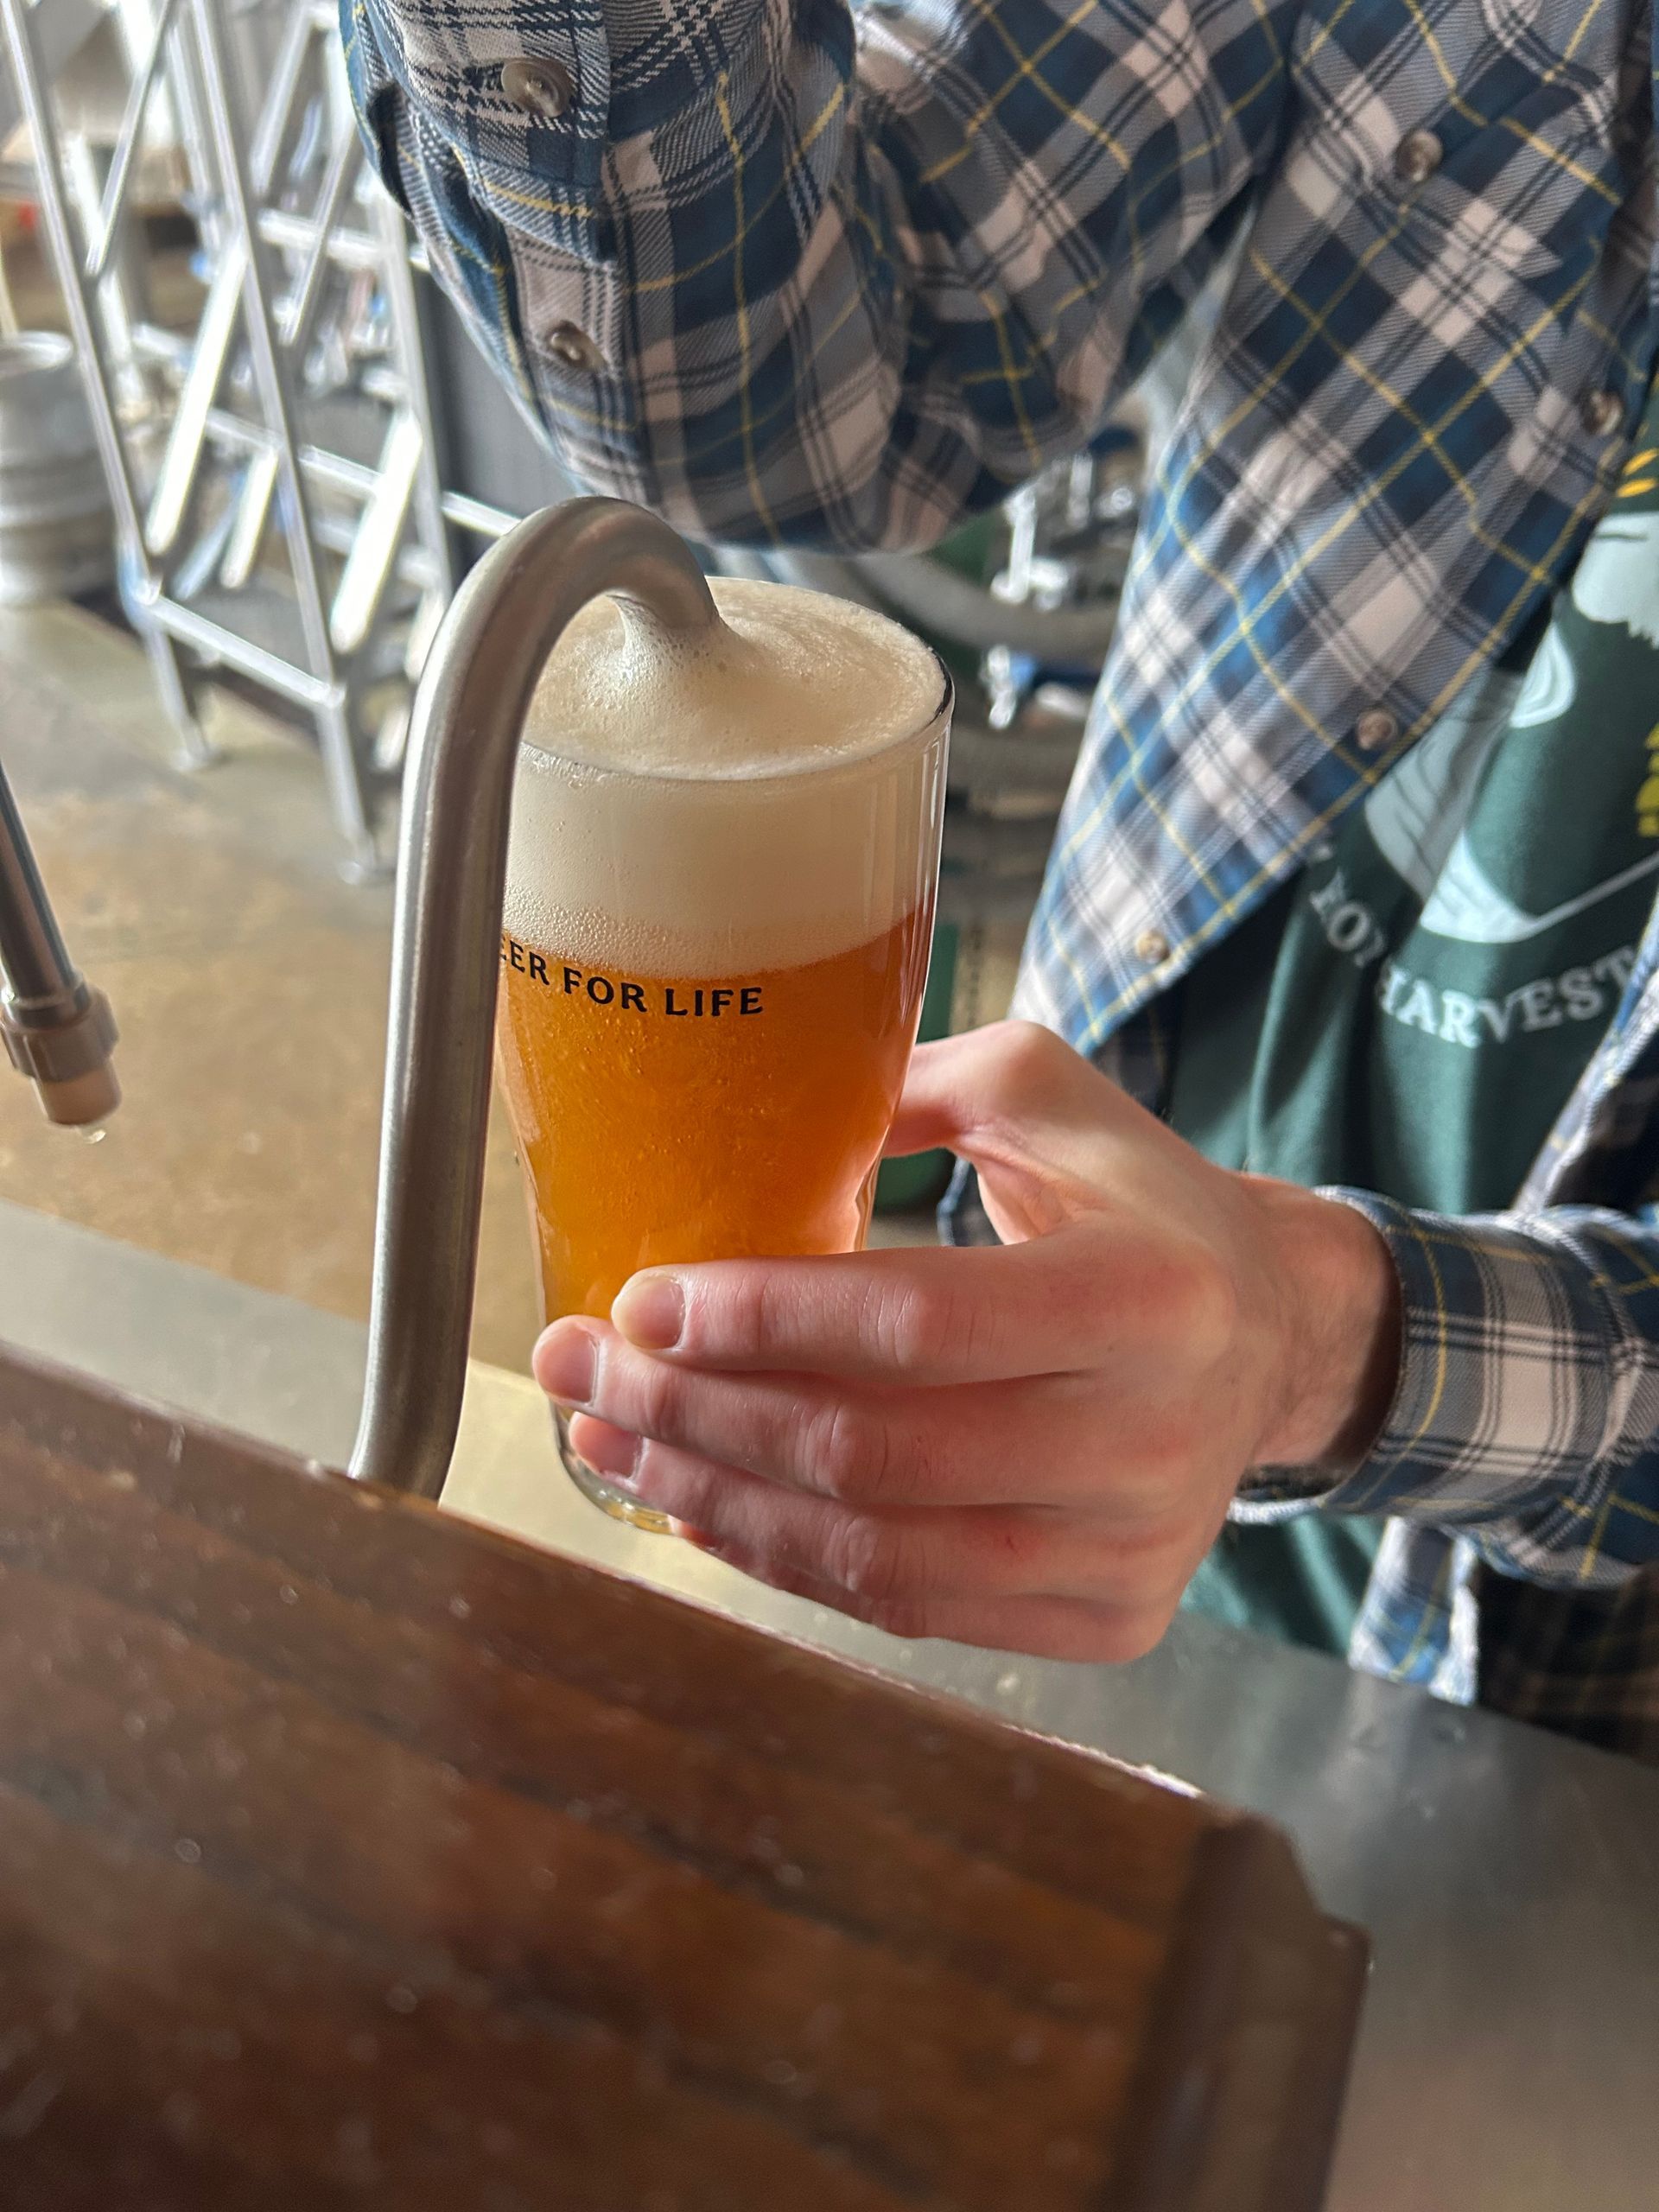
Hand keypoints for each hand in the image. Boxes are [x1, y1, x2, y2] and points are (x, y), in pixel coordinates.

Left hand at [533, 1022, 1400, 1660]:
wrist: (1270, 1338)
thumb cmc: (1139, 1201)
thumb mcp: (1048, 1094)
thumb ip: (905, 1086)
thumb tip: (740, 1112)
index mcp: (1149, 1294)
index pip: (917, 1321)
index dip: (761, 1317)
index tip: (641, 1298)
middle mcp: (1152, 1438)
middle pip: (873, 1452)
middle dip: (694, 1413)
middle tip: (581, 1366)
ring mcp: (1131, 1548)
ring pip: (874, 1554)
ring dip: (713, 1499)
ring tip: (611, 1441)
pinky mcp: (1108, 1617)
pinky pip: (909, 1606)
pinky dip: (787, 1560)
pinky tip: (703, 1504)